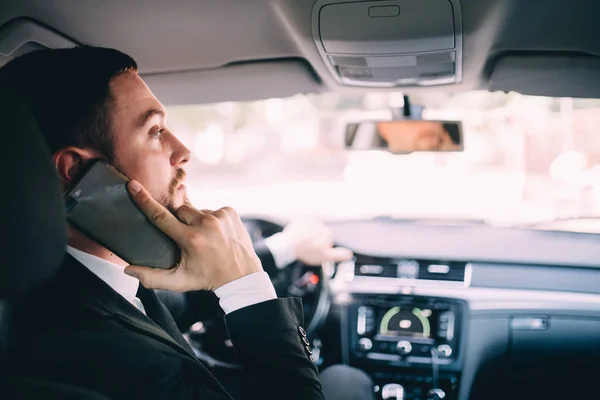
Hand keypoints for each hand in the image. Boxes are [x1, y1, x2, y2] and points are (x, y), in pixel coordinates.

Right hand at [124, 180, 262, 291]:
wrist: (241, 276)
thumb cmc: (207, 278)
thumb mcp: (179, 282)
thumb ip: (151, 277)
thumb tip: (127, 269)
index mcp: (191, 240)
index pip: (161, 217)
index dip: (144, 200)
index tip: (134, 185)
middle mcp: (206, 225)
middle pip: (180, 211)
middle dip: (180, 221)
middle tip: (189, 239)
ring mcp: (220, 217)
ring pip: (197, 210)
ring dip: (197, 221)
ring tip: (206, 239)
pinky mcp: (230, 212)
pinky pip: (212, 210)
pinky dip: (212, 220)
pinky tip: (217, 234)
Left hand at [283, 219, 352, 265]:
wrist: (289, 245)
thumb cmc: (307, 252)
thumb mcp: (325, 257)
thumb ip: (339, 255)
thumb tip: (350, 254)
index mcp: (328, 233)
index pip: (328, 240)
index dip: (322, 248)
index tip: (315, 251)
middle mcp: (321, 224)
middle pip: (320, 234)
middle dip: (316, 240)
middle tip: (308, 248)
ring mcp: (310, 221)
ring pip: (312, 230)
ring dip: (309, 235)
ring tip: (302, 243)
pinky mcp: (301, 220)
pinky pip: (304, 225)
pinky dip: (302, 230)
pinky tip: (299, 237)